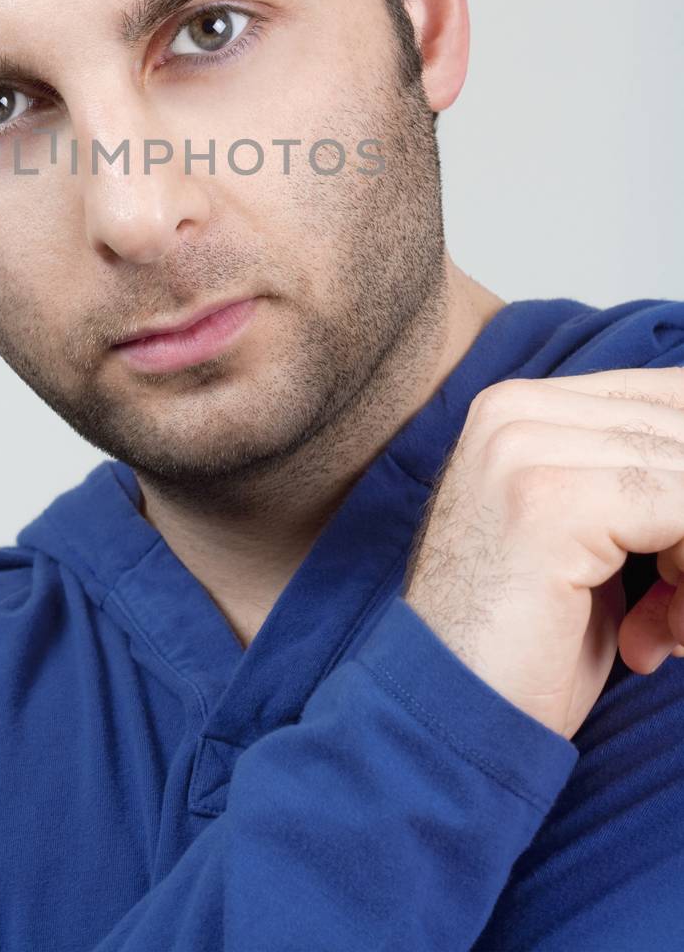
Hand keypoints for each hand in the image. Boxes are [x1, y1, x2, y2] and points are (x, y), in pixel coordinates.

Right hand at [401, 368, 683, 739]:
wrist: (449, 714)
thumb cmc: (525, 641)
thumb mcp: (587, 537)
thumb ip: (639, 483)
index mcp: (517, 406)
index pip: (666, 396)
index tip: (683, 565)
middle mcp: (513, 410)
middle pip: (679, 427)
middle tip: (682, 602)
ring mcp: (523, 448)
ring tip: (673, 626)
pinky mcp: (547, 501)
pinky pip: (680, 507)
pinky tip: (666, 631)